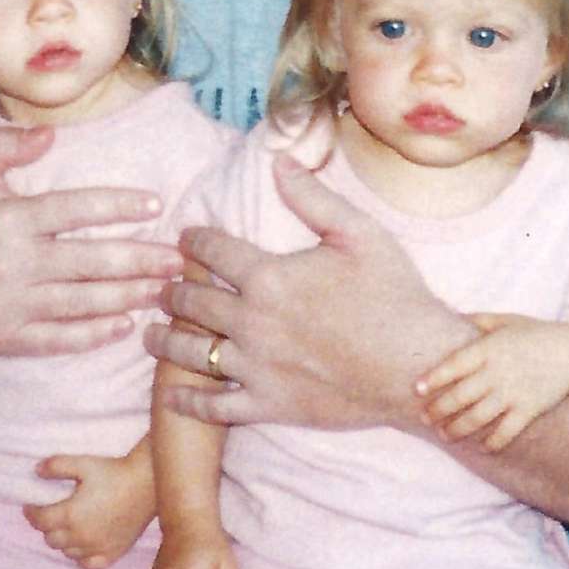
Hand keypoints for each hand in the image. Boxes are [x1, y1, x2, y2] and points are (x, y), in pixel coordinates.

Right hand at [0, 125, 180, 362]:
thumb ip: (4, 146)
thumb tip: (49, 134)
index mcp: (7, 219)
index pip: (74, 208)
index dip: (118, 205)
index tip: (155, 205)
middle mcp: (11, 262)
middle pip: (90, 260)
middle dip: (140, 259)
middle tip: (177, 259)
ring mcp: (10, 305)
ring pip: (83, 301)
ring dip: (129, 296)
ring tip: (163, 289)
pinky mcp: (8, 339)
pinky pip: (61, 338)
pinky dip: (96, 333)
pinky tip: (126, 323)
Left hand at [25, 451, 153, 568]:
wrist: (147, 484)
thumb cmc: (114, 472)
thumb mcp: (82, 463)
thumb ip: (56, 466)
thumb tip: (36, 470)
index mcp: (70, 515)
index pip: (40, 521)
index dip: (31, 513)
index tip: (30, 506)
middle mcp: (81, 536)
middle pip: (51, 539)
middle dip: (47, 526)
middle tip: (50, 514)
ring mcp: (97, 547)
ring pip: (68, 553)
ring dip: (63, 541)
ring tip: (68, 526)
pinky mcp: (113, 553)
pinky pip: (89, 564)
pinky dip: (81, 557)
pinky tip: (84, 544)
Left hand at [147, 154, 473, 430]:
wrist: (417, 366)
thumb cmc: (394, 295)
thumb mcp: (358, 233)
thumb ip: (312, 197)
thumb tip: (279, 162)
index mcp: (269, 277)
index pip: (214, 251)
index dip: (194, 241)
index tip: (186, 240)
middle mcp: (252, 322)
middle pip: (193, 303)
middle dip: (172, 292)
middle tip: (162, 288)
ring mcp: (257, 368)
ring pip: (192, 354)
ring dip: (164, 342)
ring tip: (151, 335)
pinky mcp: (269, 405)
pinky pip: (216, 407)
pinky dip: (188, 402)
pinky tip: (171, 397)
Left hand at [417, 314, 568, 449]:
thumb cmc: (536, 334)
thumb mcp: (506, 320)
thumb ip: (479, 320)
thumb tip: (454, 316)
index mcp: (489, 348)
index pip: (454, 364)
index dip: (434, 378)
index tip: (417, 389)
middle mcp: (498, 372)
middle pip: (460, 396)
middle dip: (439, 410)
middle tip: (425, 418)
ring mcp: (513, 392)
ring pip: (478, 417)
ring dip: (457, 429)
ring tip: (445, 435)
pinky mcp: (529, 409)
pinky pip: (507, 431)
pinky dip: (493, 442)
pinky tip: (483, 447)